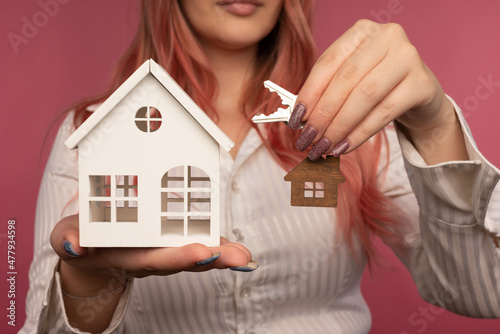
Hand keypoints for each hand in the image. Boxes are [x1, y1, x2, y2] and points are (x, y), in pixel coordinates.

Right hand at [50, 214, 254, 331]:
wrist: (92, 245)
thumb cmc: (81, 235)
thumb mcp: (65, 235)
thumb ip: (67, 239)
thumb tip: (74, 245)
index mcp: (126, 255)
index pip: (154, 258)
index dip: (177, 256)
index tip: (201, 253)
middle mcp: (149, 256)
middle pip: (182, 259)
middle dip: (210, 258)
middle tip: (237, 256)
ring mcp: (163, 248)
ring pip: (194, 252)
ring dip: (221, 253)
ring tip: (244, 255)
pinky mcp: (171, 239)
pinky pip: (197, 241)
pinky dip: (218, 244)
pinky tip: (239, 248)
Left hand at [289, 20, 462, 161]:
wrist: (421, 96)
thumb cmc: (378, 87)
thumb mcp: (351, 82)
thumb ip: (327, 92)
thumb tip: (300, 119)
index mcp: (362, 31)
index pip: (328, 62)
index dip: (309, 93)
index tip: (295, 120)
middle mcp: (387, 37)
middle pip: (345, 80)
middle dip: (322, 114)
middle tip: (308, 139)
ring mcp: (408, 58)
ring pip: (364, 97)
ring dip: (339, 126)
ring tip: (324, 147)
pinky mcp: (421, 84)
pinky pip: (384, 113)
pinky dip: (360, 134)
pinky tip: (344, 147)